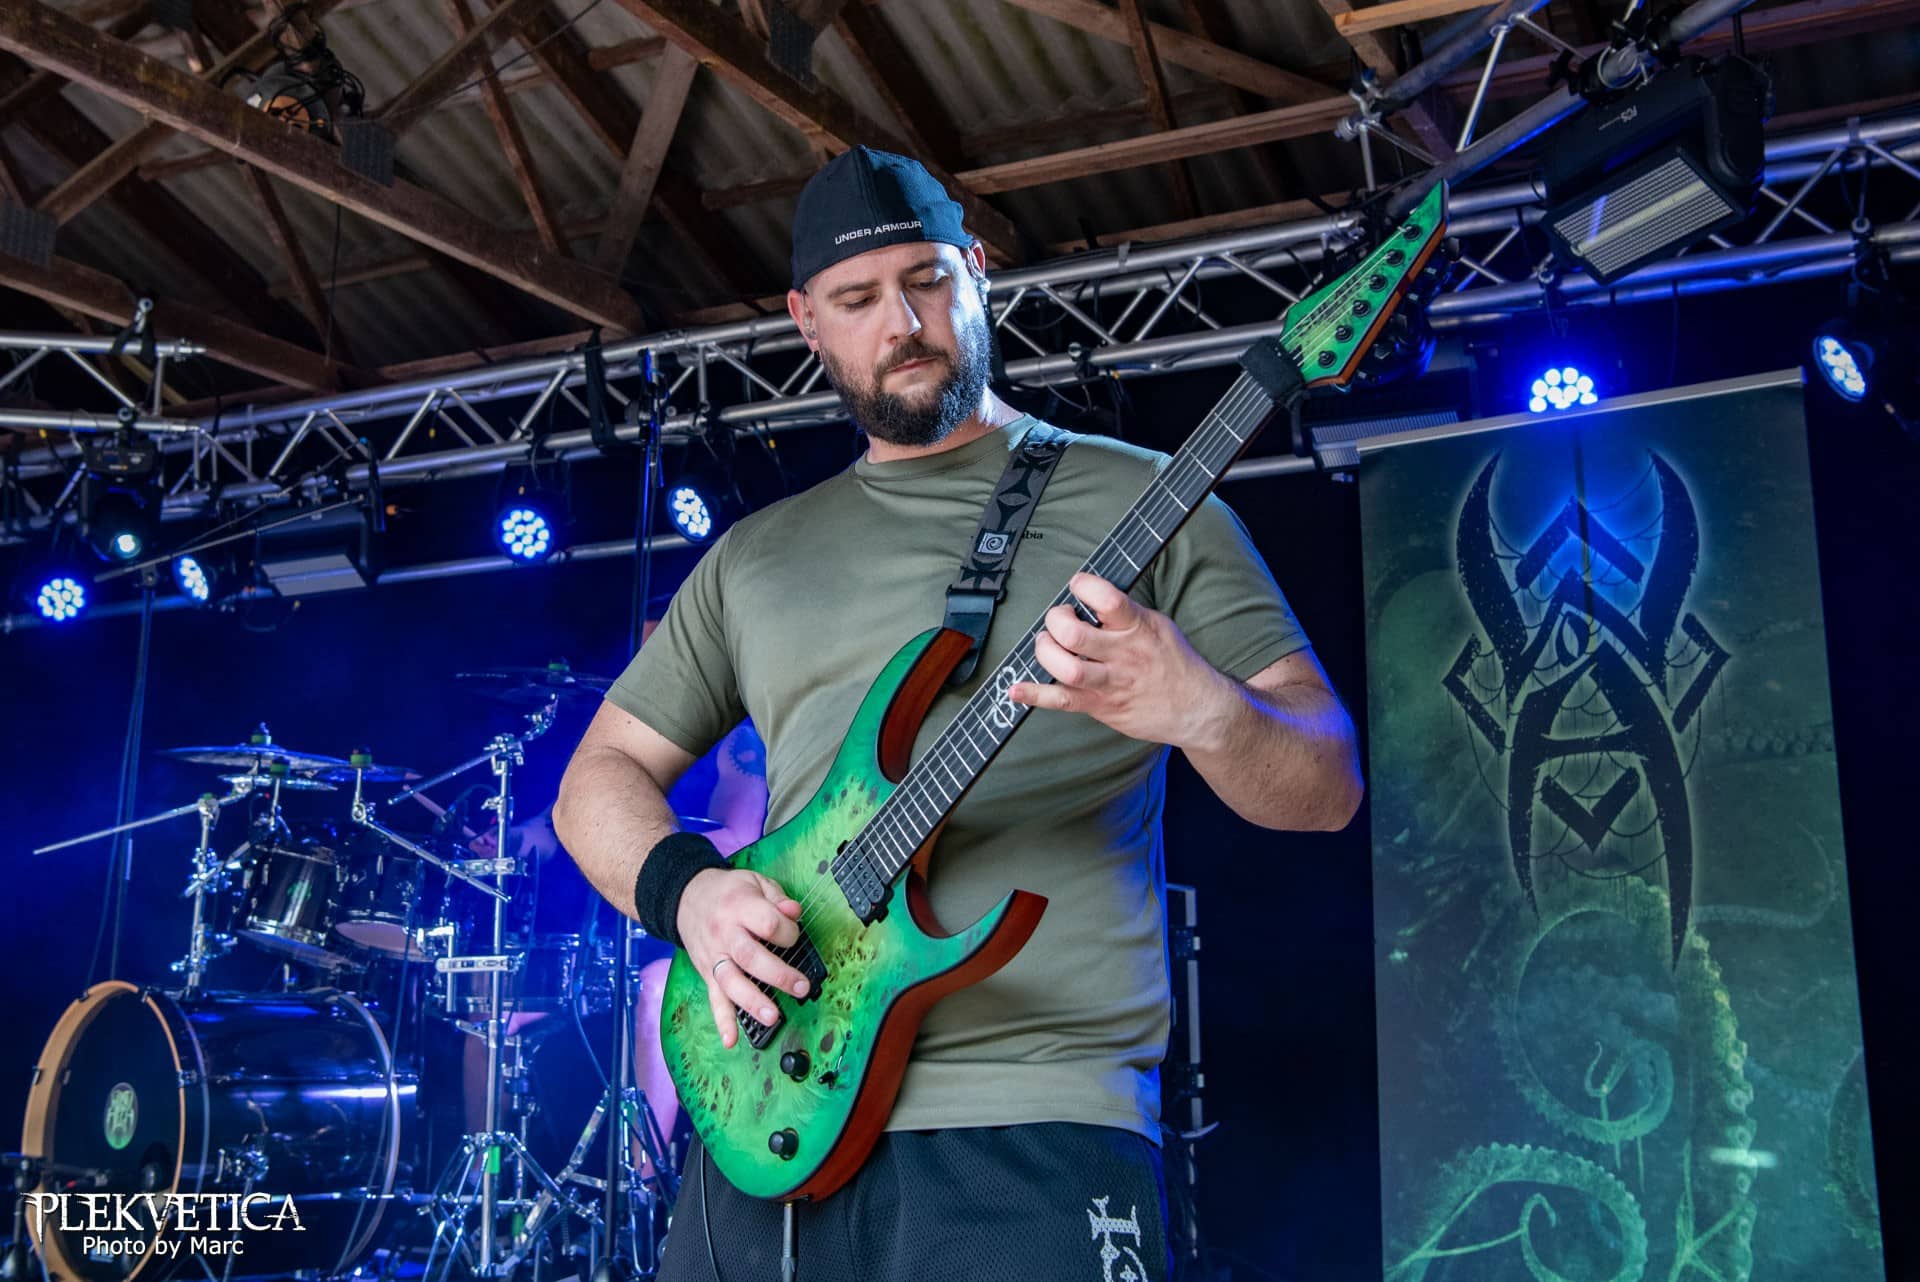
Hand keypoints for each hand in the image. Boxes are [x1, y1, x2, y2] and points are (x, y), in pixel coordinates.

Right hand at [675, 867, 809, 1048]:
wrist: (687, 898)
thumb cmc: (729, 892)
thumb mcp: (755, 882)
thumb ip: (777, 898)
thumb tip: (795, 913)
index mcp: (739, 907)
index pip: (767, 923)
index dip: (787, 932)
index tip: (794, 936)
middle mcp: (724, 934)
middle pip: (750, 956)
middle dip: (777, 974)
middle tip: (801, 987)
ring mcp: (714, 956)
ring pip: (731, 982)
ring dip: (752, 1001)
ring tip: (773, 1017)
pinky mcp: (707, 974)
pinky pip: (714, 999)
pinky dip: (722, 1021)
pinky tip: (731, 1040)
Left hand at [1008, 572, 1232, 750]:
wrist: (1198, 708)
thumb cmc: (1176, 663)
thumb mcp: (1159, 626)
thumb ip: (1126, 613)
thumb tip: (1092, 596)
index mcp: (1138, 628)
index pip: (1107, 599)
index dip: (1084, 586)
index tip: (1077, 584)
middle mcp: (1122, 655)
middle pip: (1074, 635)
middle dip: (1056, 622)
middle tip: (1059, 621)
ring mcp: (1110, 683)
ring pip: (1066, 668)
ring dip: (1046, 653)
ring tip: (1048, 645)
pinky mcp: (1101, 706)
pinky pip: (1062, 701)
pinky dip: (1035, 695)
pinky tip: (1016, 689)